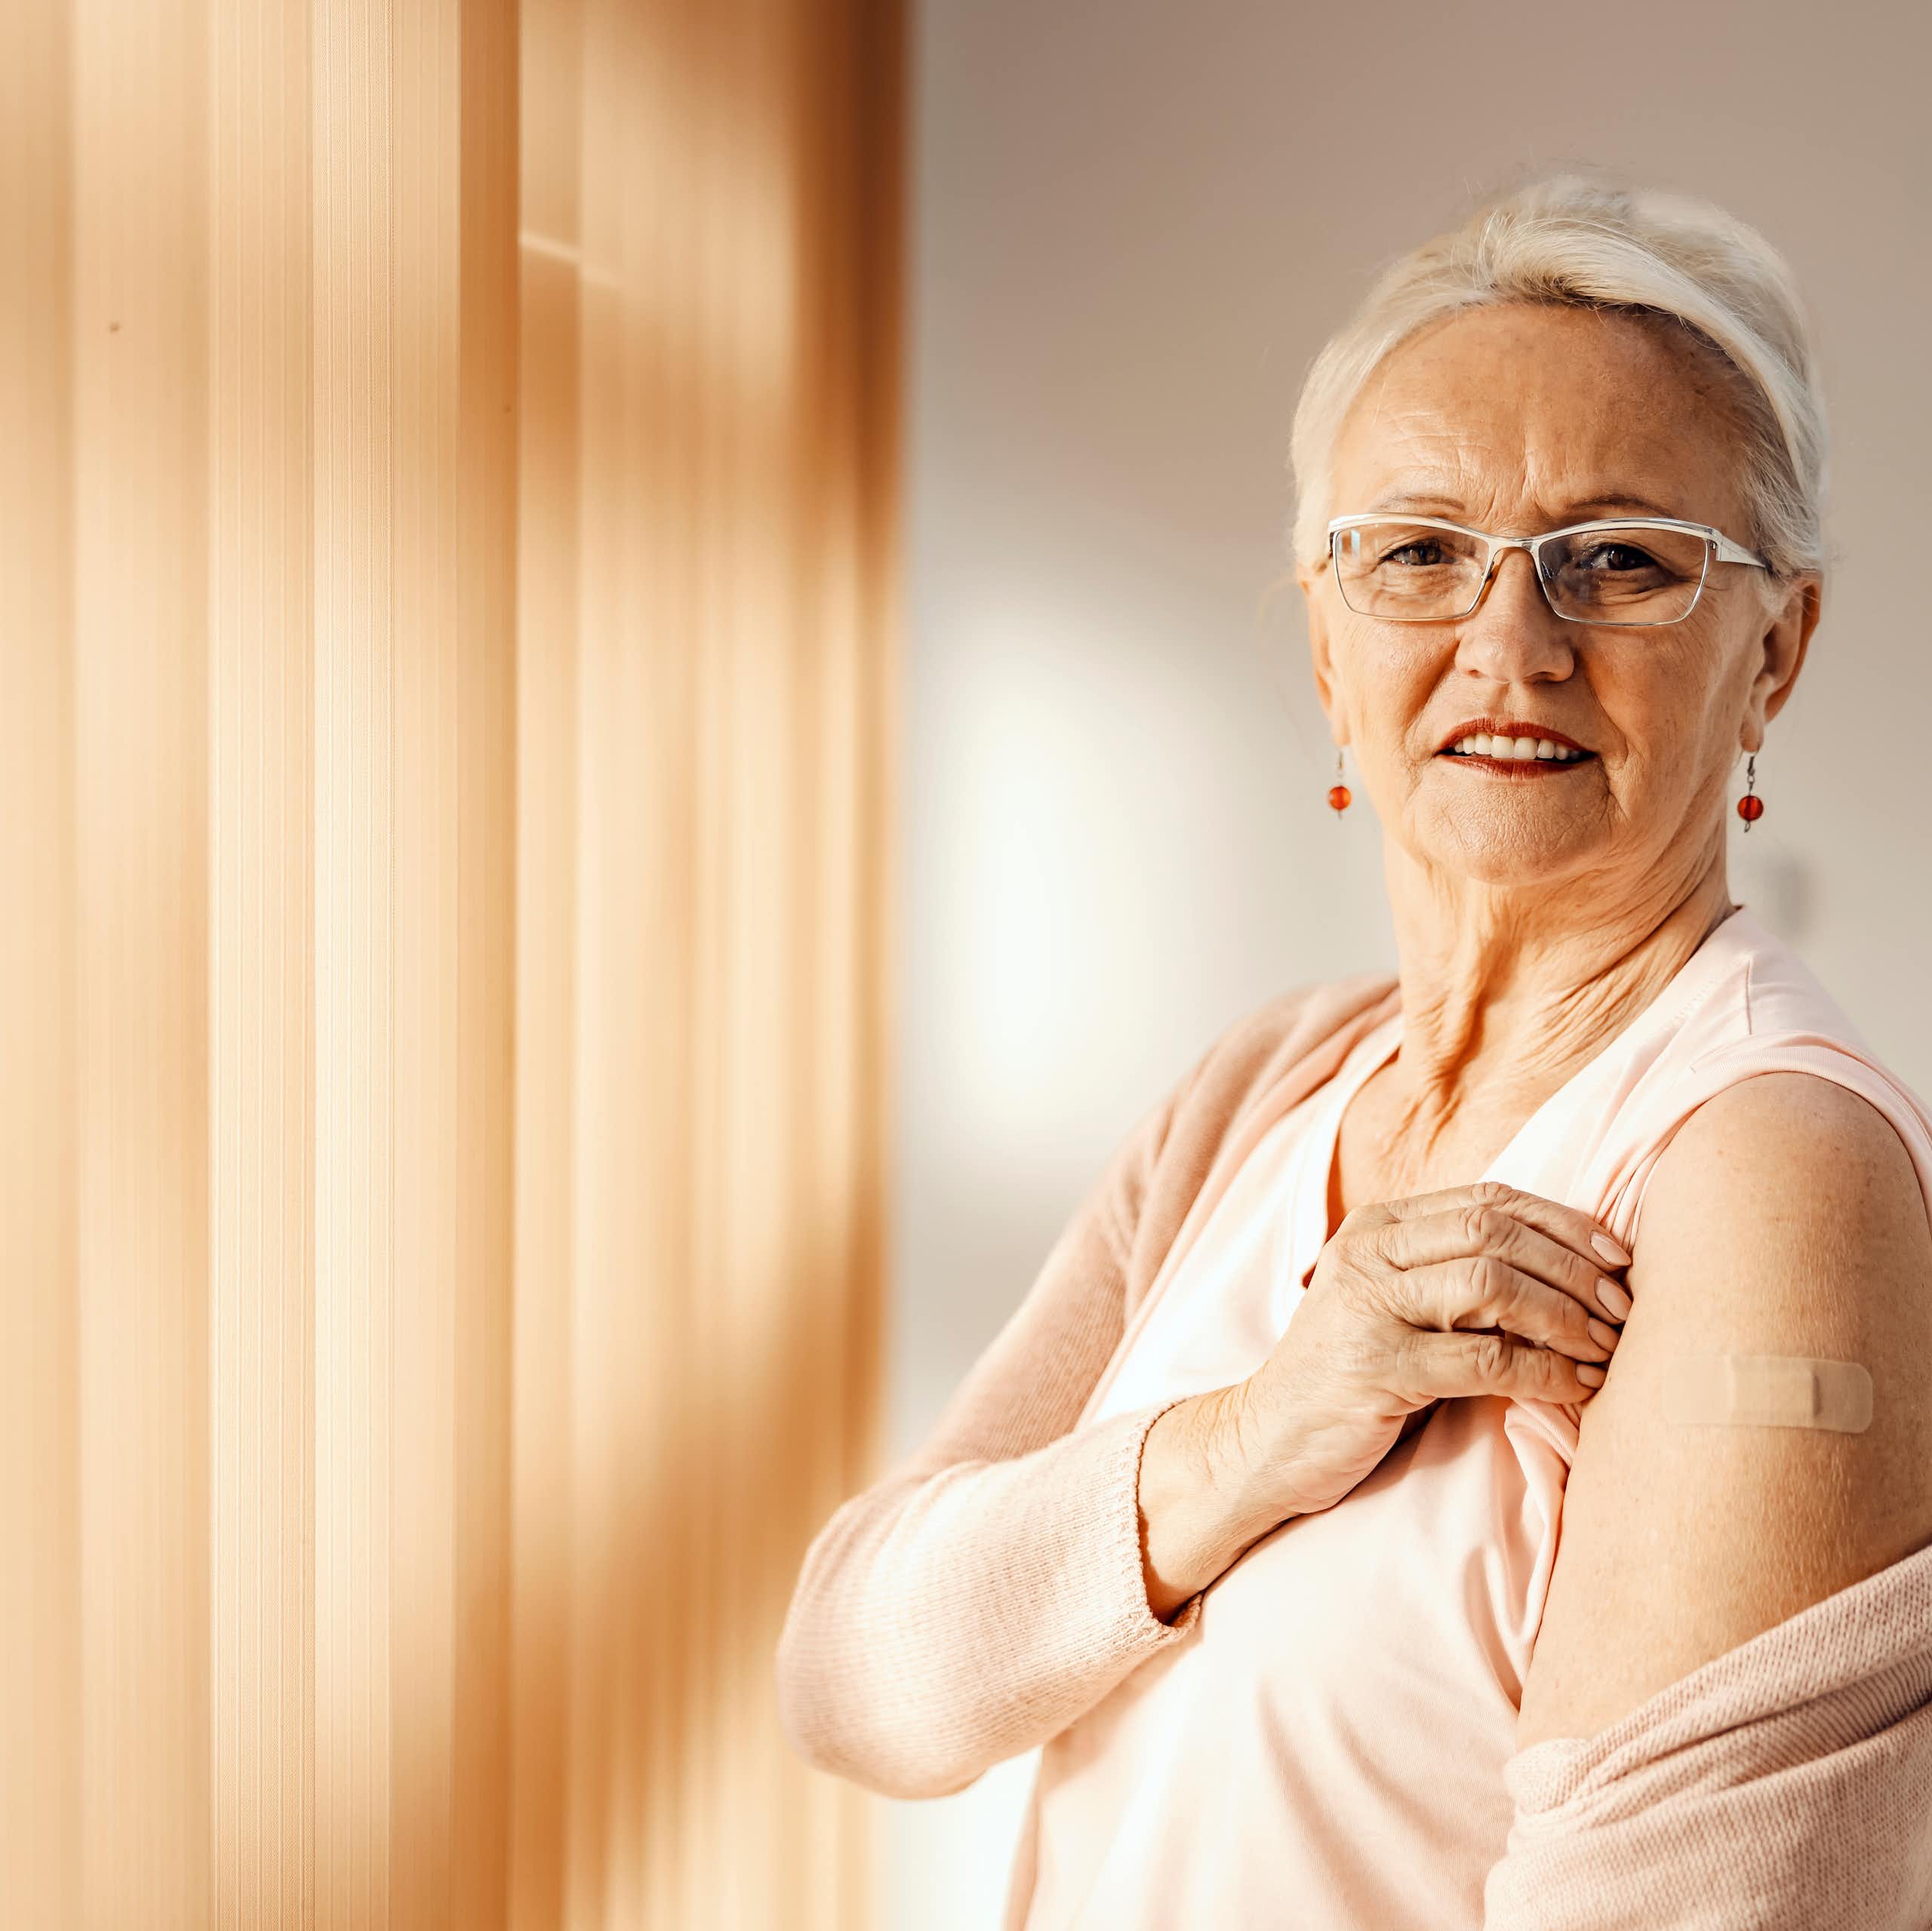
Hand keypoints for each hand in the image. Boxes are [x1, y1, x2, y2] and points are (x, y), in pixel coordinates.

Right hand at [1204, 1180, 1631, 1522]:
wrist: (1263, 1443)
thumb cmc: (1348, 1378)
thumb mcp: (1393, 1306)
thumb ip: (1452, 1274)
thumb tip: (1572, 1267)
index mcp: (1376, 1226)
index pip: (1489, 1198)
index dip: (1564, 1223)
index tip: (1619, 1259)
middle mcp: (1367, 1253)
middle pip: (1496, 1231)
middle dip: (1575, 1269)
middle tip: (1624, 1309)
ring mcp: (1366, 1307)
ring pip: (1493, 1284)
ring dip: (1567, 1316)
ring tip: (1605, 1348)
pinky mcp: (1375, 1368)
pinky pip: (1483, 1360)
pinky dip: (1544, 1372)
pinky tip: (1575, 1387)